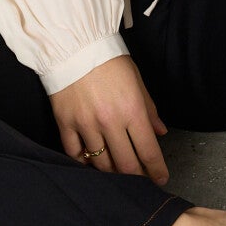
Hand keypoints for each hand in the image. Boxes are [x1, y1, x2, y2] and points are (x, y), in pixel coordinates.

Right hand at [48, 53, 169, 184]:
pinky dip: (84, 162)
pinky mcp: (65, 123)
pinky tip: (91, 163)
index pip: (149, 151)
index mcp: (132, 110)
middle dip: (137, 177)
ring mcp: (86, 125)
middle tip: (141, 180)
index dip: (157, 170)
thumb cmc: (109, 60)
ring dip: (112, 172)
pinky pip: (74, 153)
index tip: (160, 179)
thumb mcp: (137, 80)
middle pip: (126, 164)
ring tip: (118, 173)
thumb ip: (149, 109)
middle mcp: (110, 122)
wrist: (73, 45)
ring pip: (100, 163)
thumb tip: (160, 132)